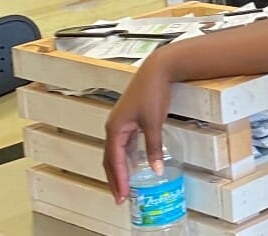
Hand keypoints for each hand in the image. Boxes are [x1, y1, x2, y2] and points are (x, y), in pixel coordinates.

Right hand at [103, 53, 174, 202]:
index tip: (122, 196)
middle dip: (115, 179)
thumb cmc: (153, 93)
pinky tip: (132, 164)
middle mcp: (113, 127)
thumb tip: (156, 170)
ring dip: (119, 169)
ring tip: (124, 186)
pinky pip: (124, 143)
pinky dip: (126, 157)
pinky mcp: (129, 118)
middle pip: (110, 159)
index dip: (118, 180)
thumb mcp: (154, 122)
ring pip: (116, 151)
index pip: (113, 161)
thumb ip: (154, 148)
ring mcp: (120, 122)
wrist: (157, 69)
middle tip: (120, 197)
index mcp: (115, 129)